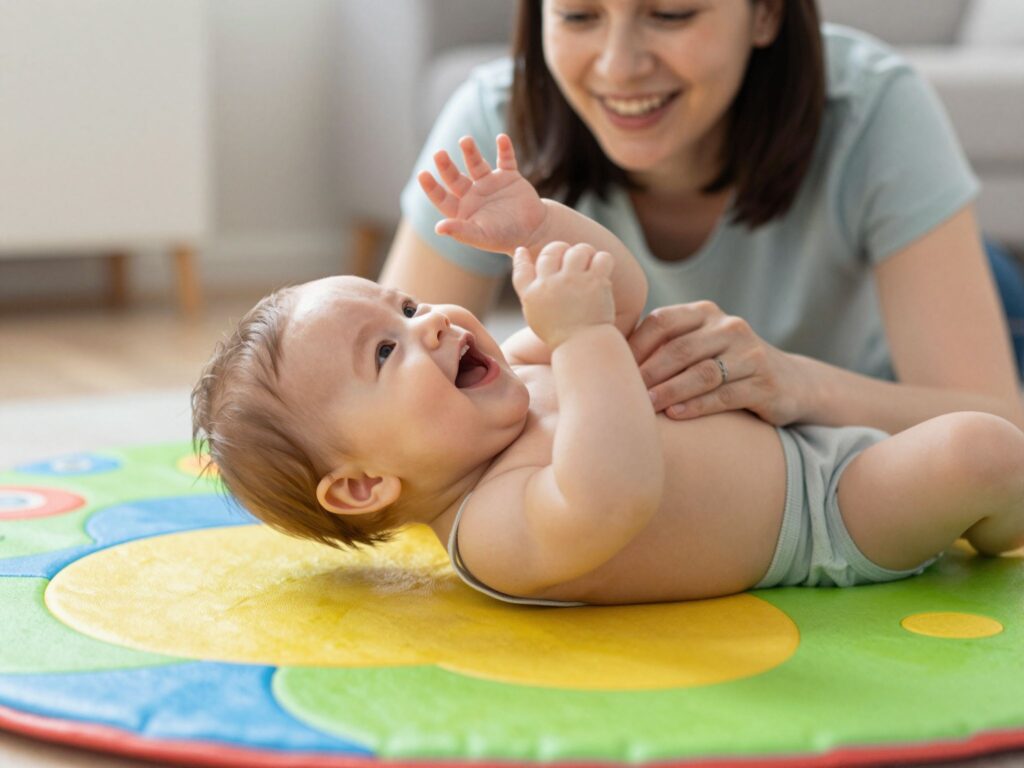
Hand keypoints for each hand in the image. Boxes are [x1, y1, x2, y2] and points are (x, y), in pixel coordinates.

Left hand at [418, 134, 546, 254]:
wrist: (534, 232)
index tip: (423, 174)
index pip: (441, 197)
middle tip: (438, 154)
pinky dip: (505, 149)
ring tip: (465, 140)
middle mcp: (473, 194)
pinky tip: (502, 138)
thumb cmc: (504, 238)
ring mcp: (490, 183)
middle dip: (446, 165)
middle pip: (454, 177)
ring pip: (476, 164)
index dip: (431, 187)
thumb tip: (438, 228)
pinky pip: (506, 159)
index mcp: (462, 209)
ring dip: (470, 152)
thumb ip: (461, 231)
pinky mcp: (509, 176)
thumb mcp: (481, 237)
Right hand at [512, 242, 614, 349]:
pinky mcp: (595, 282)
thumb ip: (531, 290)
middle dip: (561, 250)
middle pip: (552, 251)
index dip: (521, 258)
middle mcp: (550, 284)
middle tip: (570, 258)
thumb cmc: (562, 334)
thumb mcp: (537, 315)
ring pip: (579, 250)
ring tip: (589, 264)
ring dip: (585, 253)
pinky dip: (603, 261)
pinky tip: (603, 271)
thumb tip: (522, 256)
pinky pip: (601, 258)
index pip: (521, 269)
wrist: (584, 346)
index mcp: (533, 295)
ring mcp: (573, 281)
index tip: (522, 250)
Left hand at [628, 301, 805, 424]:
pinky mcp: (764, 384)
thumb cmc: (726, 366)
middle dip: (649, 372)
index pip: (662, 321)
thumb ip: (664, 346)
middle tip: (624, 392)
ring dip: (670, 391)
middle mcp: (730, 327)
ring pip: (702, 373)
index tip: (613, 369)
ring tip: (645, 406)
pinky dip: (698, 406)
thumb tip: (607, 358)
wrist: (790, 382)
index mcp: (705, 313)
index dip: (636, 346)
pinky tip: (677, 415)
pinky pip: (725, 395)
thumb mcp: (700, 346)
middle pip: (679, 349)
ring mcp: (750, 355)